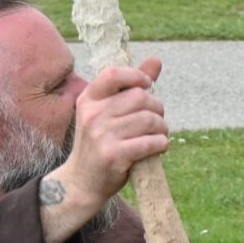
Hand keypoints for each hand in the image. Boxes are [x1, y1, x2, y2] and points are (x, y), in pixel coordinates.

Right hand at [39, 57, 166, 242]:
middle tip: (156, 121)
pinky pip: (150, 142)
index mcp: (89, 99)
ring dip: (162, 128)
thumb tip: (156, 60)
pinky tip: (158, 147)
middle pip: (140, 98)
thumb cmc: (100, 143)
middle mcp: (92, 114)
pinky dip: (161, 144)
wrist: (82, 182)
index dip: (137, 75)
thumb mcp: (107, 112)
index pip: (114, 74)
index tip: (147, 86)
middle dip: (157, 108)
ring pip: (149, 120)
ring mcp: (101, 135)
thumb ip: (131, 87)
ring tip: (158, 135)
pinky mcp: (113, 155)